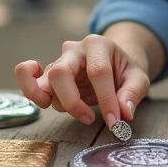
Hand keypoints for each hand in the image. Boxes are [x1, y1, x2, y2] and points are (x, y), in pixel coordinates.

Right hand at [14, 35, 150, 126]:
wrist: (113, 62)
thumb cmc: (124, 70)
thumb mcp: (139, 78)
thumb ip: (133, 93)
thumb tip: (123, 113)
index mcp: (98, 45)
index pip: (98, 72)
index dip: (105, 99)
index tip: (114, 121)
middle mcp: (74, 50)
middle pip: (61, 72)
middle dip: (72, 101)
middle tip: (89, 118)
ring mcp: (59, 61)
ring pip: (45, 79)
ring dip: (53, 101)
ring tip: (67, 111)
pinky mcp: (49, 75)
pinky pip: (29, 77)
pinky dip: (29, 86)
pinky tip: (41, 98)